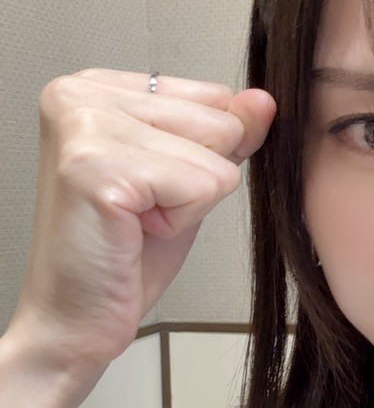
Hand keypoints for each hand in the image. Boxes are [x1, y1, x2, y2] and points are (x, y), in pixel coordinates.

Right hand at [8, 68, 275, 375]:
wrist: (75, 321)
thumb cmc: (121, 255)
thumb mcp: (187, 181)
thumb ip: (224, 136)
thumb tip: (264, 100)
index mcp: (97, 86)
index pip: (213, 95)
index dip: (201, 154)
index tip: (151, 187)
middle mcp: (81, 94)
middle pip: (219, 122)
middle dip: (196, 179)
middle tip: (142, 212)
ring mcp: (85, 126)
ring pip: (216, 156)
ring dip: (189, 204)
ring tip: (137, 222)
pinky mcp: (99, 168)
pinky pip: (202, 185)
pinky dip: (181, 222)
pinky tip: (135, 232)